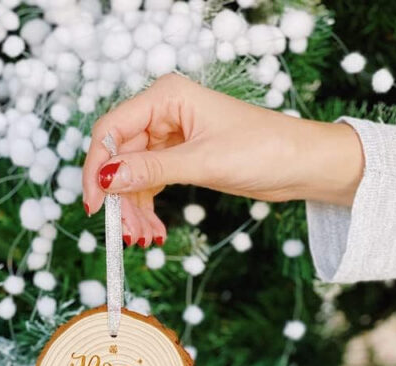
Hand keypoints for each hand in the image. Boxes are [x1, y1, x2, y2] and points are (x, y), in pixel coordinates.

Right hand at [82, 73, 363, 245]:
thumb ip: (151, 169)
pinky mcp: (178, 157)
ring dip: (133, 210)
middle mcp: (163, 112)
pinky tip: (153, 231)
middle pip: (118, 156)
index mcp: (166, 97)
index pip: (111, 129)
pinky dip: (147, 208)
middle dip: (119, 198)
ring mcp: (169, 136)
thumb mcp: (202, 162)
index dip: (97, 168)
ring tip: (145, 238)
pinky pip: (148, 183)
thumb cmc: (264, 150)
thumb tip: (107, 178)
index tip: (94, 205)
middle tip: (125, 234)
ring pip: (131, 175)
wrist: (300, 164)